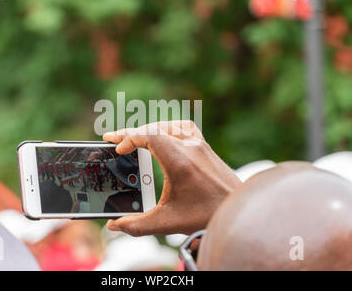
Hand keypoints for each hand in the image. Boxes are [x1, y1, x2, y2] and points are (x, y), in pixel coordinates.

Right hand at [103, 120, 241, 235]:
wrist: (237, 212)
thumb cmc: (206, 216)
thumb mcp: (167, 222)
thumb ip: (137, 225)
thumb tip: (114, 225)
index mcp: (181, 161)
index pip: (150, 136)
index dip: (129, 138)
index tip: (118, 149)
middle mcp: (191, 148)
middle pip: (155, 128)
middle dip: (132, 133)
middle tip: (114, 139)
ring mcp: (200, 145)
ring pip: (169, 125)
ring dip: (149, 129)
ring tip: (133, 137)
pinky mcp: (206, 148)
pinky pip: (183, 127)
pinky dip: (167, 128)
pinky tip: (162, 135)